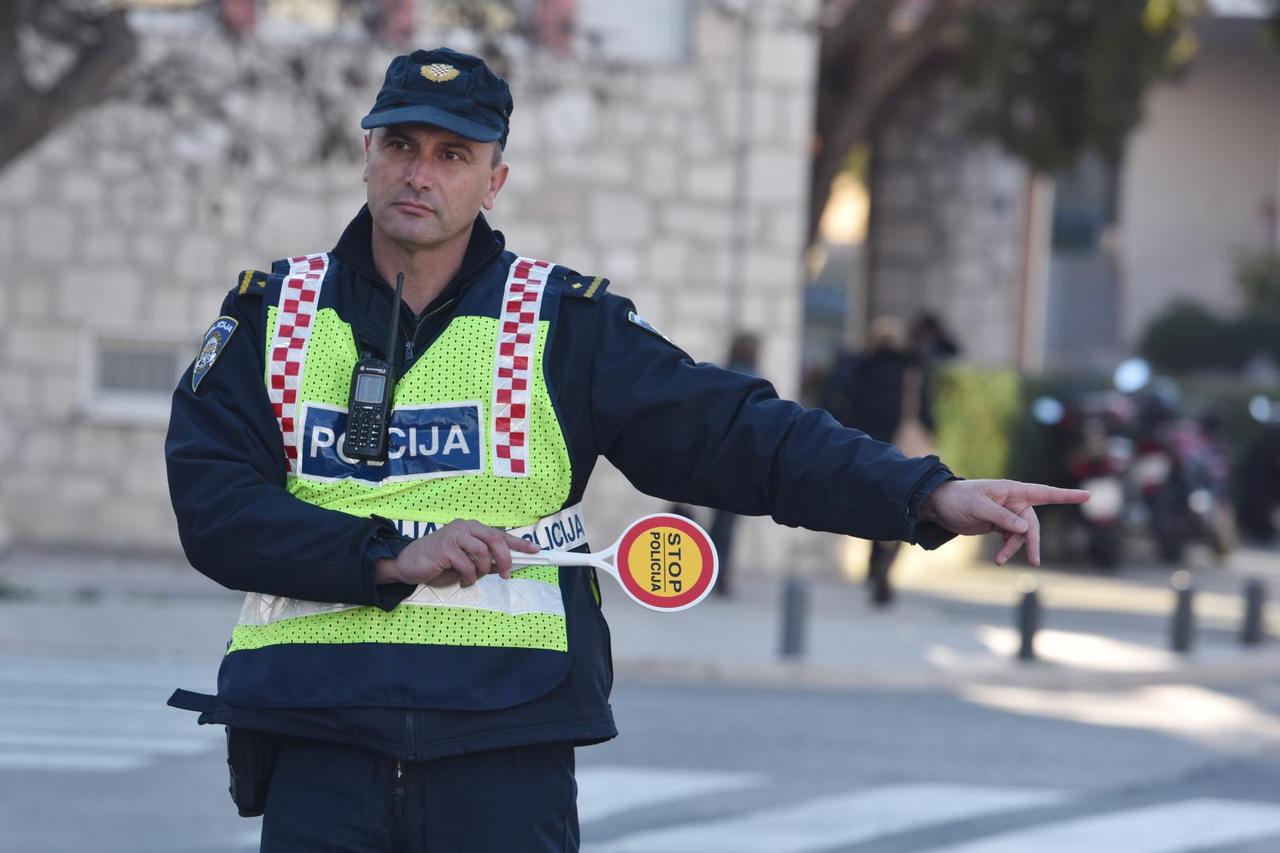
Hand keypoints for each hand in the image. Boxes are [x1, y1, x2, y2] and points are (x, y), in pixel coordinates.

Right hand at [376, 519, 540, 586]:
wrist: (409, 563)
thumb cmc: (439, 562)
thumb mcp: (466, 562)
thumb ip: (484, 561)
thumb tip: (506, 565)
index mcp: (472, 529)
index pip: (500, 534)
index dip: (519, 543)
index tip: (536, 550)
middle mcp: (465, 527)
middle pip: (495, 539)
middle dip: (505, 558)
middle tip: (506, 574)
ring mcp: (454, 536)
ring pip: (482, 552)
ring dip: (481, 570)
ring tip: (472, 577)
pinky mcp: (445, 548)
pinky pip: (467, 564)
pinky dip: (468, 577)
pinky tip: (462, 580)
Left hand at [919, 480, 1089, 566]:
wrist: (940, 506)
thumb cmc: (959, 499)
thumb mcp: (979, 507)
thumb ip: (1002, 518)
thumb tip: (1024, 529)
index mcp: (1013, 491)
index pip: (1045, 493)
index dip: (1066, 496)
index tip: (1087, 495)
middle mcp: (1014, 502)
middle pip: (1033, 524)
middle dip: (1032, 542)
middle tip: (1035, 561)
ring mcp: (1008, 515)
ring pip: (1022, 535)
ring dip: (1015, 548)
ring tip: (1001, 560)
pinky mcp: (999, 525)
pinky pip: (1011, 540)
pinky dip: (1007, 549)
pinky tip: (999, 559)